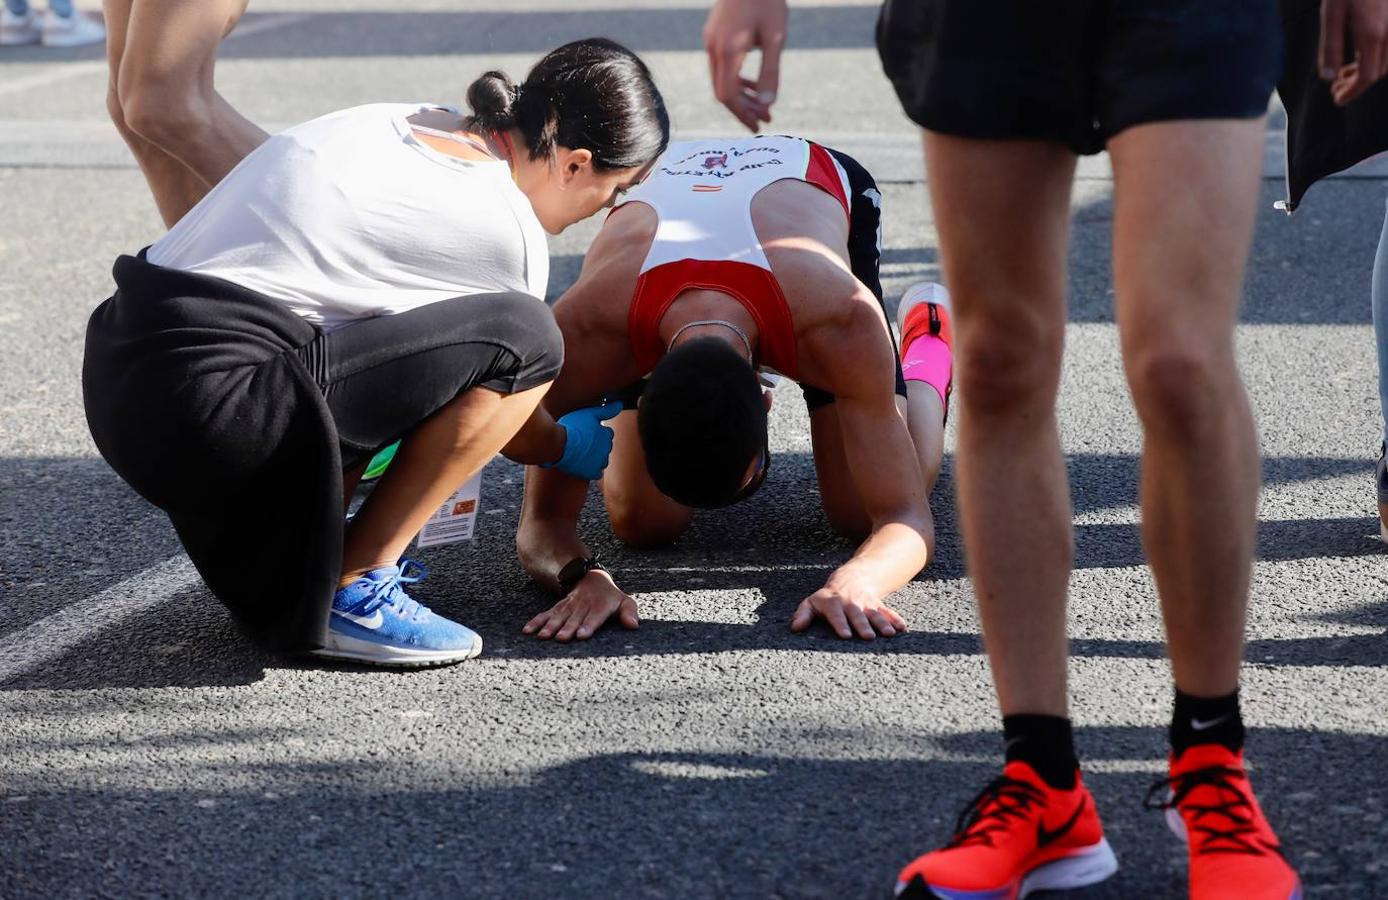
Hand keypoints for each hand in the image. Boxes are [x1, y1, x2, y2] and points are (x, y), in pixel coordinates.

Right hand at [523, 570, 639, 640]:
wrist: (592, 579)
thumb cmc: (610, 597)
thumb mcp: (624, 601)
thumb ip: (629, 612)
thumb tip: (634, 625)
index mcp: (599, 607)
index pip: (594, 618)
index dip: (588, 626)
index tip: (581, 635)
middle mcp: (582, 607)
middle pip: (574, 619)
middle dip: (567, 628)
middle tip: (562, 638)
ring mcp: (568, 607)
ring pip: (558, 617)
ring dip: (550, 626)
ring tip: (543, 636)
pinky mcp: (557, 608)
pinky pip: (545, 614)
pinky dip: (536, 622)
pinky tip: (527, 631)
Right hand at [544, 400, 621, 480]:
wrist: (558, 445)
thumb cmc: (571, 427)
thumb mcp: (589, 413)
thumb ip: (606, 410)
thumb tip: (620, 404)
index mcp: (606, 435)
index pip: (608, 434)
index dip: (597, 433)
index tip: (587, 433)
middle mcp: (606, 449)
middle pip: (606, 447)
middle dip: (598, 445)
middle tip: (583, 443)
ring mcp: (600, 461)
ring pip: (603, 460)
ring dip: (596, 458)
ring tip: (582, 454)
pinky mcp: (592, 472)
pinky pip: (597, 473)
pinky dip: (592, 470)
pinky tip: (583, 464)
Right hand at [704, 0, 787, 130]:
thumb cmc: (767, 1)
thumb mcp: (776, 37)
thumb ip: (771, 71)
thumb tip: (768, 103)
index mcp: (728, 50)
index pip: (728, 95)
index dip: (743, 114)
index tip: (759, 125)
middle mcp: (714, 48)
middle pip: (723, 91)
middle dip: (744, 109)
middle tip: (765, 120)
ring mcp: (711, 41)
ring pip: (721, 80)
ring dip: (742, 96)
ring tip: (763, 106)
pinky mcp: (714, 36)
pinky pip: (722, 67)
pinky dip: (737, 80)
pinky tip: (754, 85)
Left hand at [790, 583, 907, 639]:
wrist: (850, 579)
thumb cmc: (826, 599)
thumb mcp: (811, 603)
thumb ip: (803, 615)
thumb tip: (795, 628)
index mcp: (833, 604)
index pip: (836, 615)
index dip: (840, 624)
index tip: (845, 635)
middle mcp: (851, 603)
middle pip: (857, 615)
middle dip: (863, 625)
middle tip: (868, 637)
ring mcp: (866, 604)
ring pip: (875, 613)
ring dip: (882, 623)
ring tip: (889, 634)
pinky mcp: (878, 605)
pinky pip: (888, 611)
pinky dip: (895, 619)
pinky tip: (902, 628)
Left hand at [1320, 0, 1387, 104]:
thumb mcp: (1332, 14)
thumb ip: (1332, 47)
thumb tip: (1328, 78)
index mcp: (1373, 34)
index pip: (1367, 77)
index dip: (1352, 93)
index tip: (1337, 100)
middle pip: (1378, 71)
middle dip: (1357, 85)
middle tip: (1335, 88)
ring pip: (1387, 60)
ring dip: (1367, 71)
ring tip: (1345, 73)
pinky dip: (1376, 56)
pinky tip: (1360, 54)